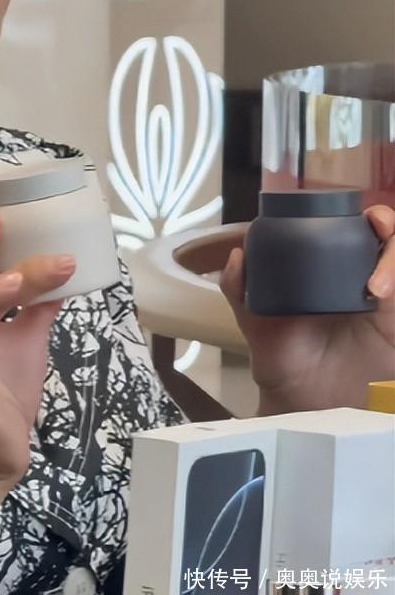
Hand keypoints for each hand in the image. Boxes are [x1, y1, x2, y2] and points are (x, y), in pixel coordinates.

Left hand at [220, 207, 394, 411]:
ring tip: (378, 287)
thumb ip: (239, 290)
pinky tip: (383, 298)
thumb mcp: (255, 323)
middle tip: (378, 225)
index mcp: (324, 267)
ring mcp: (382, 299)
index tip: (355, 214)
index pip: (348, 225)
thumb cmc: (283, 360)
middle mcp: (357, 275)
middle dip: (385, 221)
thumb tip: (237, 254)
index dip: (355, 212)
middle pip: (383, 233)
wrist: (306, 406)